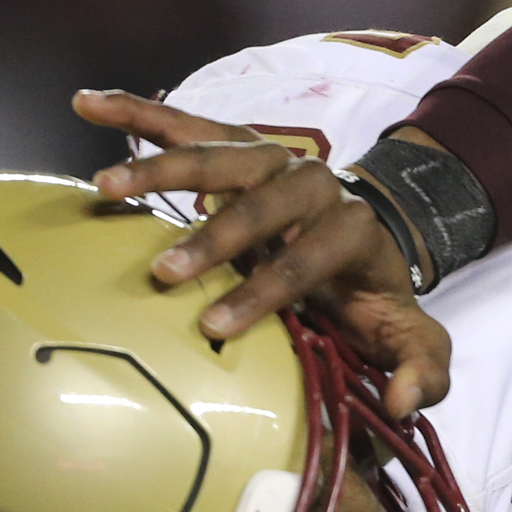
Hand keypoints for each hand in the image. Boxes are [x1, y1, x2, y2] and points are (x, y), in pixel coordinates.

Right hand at [75, 90, 451, 416]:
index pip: (313, 257)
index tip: (216, 327)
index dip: (267, 290)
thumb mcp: (415, 341)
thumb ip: (424, 372)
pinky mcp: (239, 146)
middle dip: (215, 236)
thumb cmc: (376, 302)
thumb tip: (404, 405)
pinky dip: (137, 114)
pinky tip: (87, 106)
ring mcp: (275, 160)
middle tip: (163, 272)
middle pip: (264, 200)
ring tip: (105, 189)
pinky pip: (185, 124)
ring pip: (221, 155)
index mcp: (357, 231)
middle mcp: (317, 185)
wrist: (368, 245)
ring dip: (162, 169)